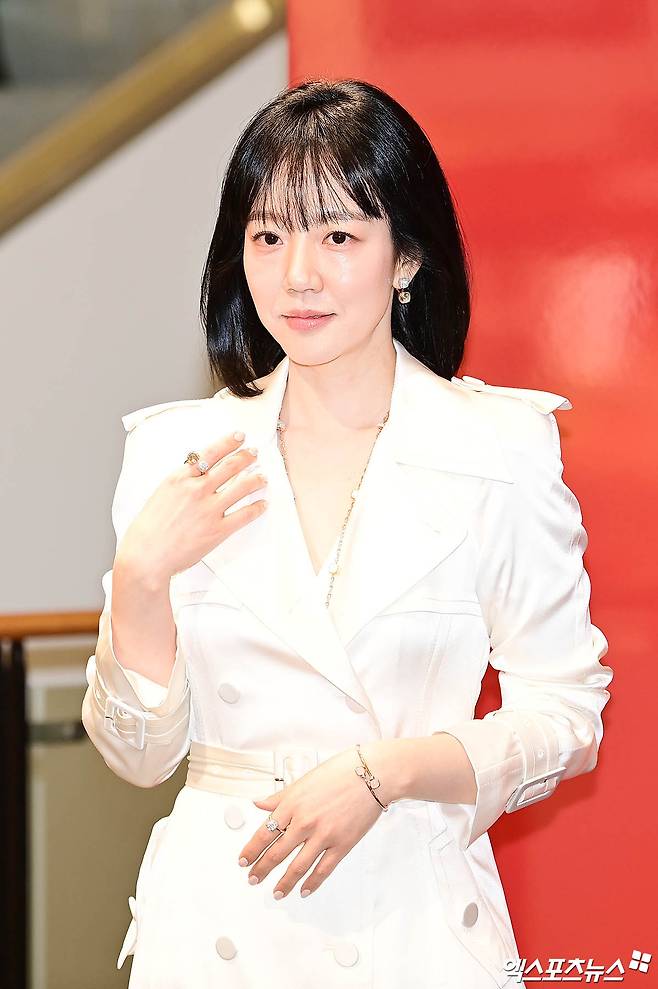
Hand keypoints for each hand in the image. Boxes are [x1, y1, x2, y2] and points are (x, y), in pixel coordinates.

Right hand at [118, 431, 267, 581]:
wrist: (146, 555)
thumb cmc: (149, 528)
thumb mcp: (161, 494)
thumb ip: (181, 482)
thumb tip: (197, 474)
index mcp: (180, 479)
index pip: (210, 453)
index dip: (228, 443)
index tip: (239, 437)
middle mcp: (197, 490)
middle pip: (230, 466)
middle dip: (246, 457)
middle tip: (254, 452)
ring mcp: (209, 509)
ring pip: (242, 487)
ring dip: (256, 479)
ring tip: (263, 477)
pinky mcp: (218, 530)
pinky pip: (244, 515)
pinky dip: (257, 508)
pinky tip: (263, 504)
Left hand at [237, 746, 385, 898]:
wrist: (371, 775)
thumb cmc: (340, 771)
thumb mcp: (304, 780)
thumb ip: (280, 796)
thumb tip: (259, 803)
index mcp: (292, 804)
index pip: (264, 833)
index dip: (251, 850)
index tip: (244, 861)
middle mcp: (304, 822)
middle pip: (277, 853)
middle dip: (262, 869)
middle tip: (253, 879)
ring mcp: (323, 835)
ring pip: (297, 867)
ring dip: (284, 882)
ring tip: (276, 892)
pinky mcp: (342, 845)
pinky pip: (323, 870)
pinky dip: (312, 883)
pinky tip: (304, 890)